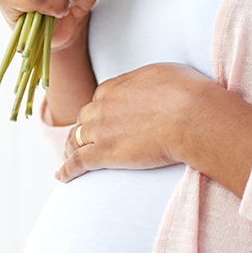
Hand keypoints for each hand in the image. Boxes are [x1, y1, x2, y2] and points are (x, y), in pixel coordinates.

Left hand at [57, 63, 251, 196]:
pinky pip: (77, 162)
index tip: (102, 119)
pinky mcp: (104, 153)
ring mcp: (101, 130)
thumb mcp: (166, 75)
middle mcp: (103, 105)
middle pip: (85, 119)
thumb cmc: (188, 93)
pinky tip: (61, 177)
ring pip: (76, 140)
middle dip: (83, 129)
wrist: (190, 115)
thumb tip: (154, 86)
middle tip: (82, 140)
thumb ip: (150, 82)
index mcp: (116, 86)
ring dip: (71, 149)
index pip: (99, 98)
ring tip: (68, 158)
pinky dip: (66, 170)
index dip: (100, 110)